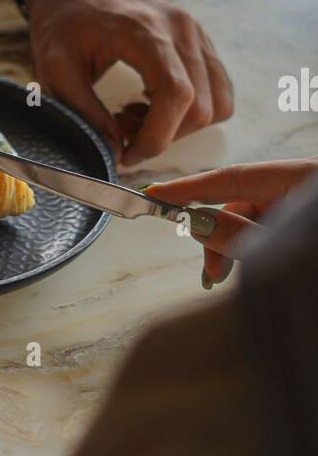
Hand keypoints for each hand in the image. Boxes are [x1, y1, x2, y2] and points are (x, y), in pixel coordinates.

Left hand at [22, 0, 233, 166]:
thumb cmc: (62, 19)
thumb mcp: (56, 68)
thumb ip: (84, 113)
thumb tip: (115, 152)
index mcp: (145, 30)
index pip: (178, 95)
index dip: (156, 138)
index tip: (126, 154)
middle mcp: (181, 28)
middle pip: (202, 106)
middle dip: (163, 135)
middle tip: (121, 131)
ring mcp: (195, 32)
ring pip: (217, 102)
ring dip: (180, 125)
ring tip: (135, 115)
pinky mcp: (199, 40)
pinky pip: (217, 88)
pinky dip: (192, 108)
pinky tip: (151, 101)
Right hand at [147, 158, 317, 285]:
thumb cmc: (317, 265)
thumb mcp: (279, 248)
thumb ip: (237, 235)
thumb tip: (197, 222)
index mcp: (302, 177)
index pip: (232, 177)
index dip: (190, 187)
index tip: (154, 194)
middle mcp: (301, 186)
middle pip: (243, 203)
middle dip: (219, 237)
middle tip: (211, 272)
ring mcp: (303, 208)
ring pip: (255, 221)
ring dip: (236, 249)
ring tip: (228, 278)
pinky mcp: (303, 227)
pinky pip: (270, 231)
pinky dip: (255, 249)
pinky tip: (253, 271)